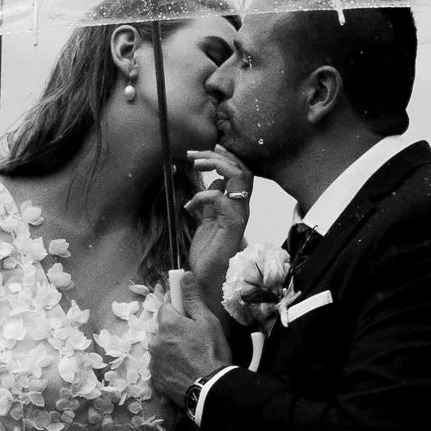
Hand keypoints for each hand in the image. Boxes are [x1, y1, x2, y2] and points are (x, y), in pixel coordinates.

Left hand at [150, 272, 231, 406]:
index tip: (189, 314)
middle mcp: (155, 341)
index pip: (166, 307)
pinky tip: (185, 372)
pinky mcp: (156, 380)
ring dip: (172, 350)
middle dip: (175, 331)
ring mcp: (154, 362)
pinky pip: (161, 368)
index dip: (178, 308)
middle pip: (163, 329)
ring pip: (161, 349)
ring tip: (191, 359)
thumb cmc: (212, 352)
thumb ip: (192, 298)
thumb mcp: (207, 321)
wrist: (210, 390)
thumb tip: (183, 275)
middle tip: (195, 341)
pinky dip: (170, 368)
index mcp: (167, 324)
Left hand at [184, 147, 251, 305]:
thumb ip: (210, 202)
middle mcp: (241, 207)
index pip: (239, 170)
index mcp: (235, 204)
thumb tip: (213, 184)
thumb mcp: (206, 220)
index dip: (224, 157)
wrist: (207, 278)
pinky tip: (189, 205)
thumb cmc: (207, 253)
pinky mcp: (232, 225)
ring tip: (195, 164)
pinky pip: (221, 199)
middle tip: (194, 155)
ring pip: (238, 176)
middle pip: (241, 168)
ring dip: (216, 165)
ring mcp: (238, 215)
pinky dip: (203, 196)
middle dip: (217, 155)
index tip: (202, 152)